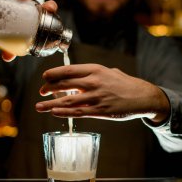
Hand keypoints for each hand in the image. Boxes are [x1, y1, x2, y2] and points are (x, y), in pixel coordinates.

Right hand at [0, 0, 57, 61]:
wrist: (6, 32)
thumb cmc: (19, 36)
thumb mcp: (18, 43)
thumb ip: (14, 49)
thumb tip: (6, 57)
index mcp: (37, 14)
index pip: (47, 6)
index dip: (50, 5)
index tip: (48, 8)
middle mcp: (26, 4)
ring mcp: (13, 0)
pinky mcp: (0, 0)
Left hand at [35, 64, 170, 122]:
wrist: (143, 97)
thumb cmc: (126, 84)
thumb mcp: (110, 72)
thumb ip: (94, 74)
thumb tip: (79, 78)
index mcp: (96, 70)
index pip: (68, 70)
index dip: (53, 74)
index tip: (44, 77)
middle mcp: (94, 82)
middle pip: (64, 84)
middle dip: (49, 88)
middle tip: (41, 92)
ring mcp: (96, 97)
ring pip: (67, 100)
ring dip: (50, 104)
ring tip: (38, 106)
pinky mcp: (100, 111)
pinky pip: (77, 112)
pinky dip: (63, 112)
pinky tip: (54, 112)